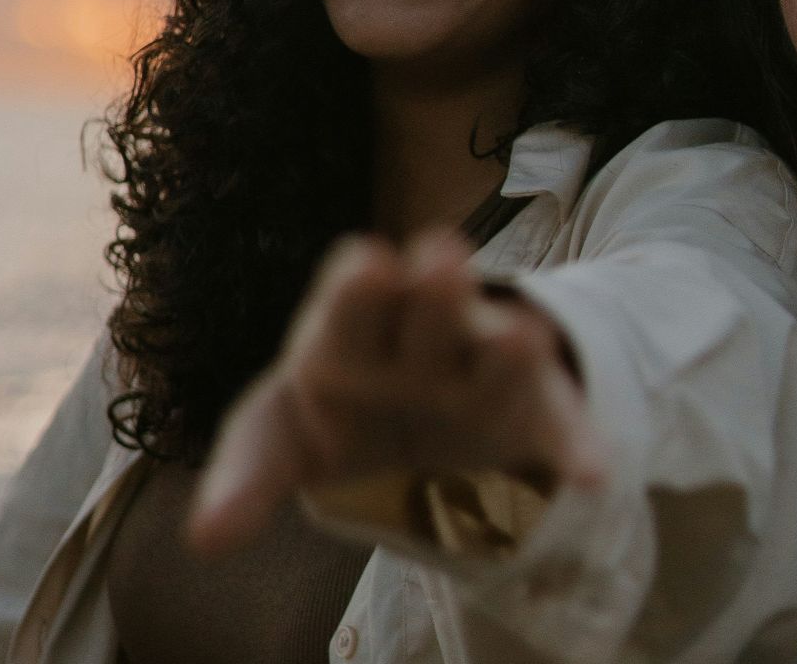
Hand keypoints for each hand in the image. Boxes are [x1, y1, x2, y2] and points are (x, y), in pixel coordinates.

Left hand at [187, 231, 602, 555]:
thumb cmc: (338, 410)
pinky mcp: (534, 416)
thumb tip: (204, 542)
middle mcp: (422, 340)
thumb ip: (245, 478)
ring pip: (497, 355)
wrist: (420, 423)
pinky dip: (577, 448)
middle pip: (429, 312)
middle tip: (440, 256)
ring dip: (506, 346)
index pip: (350, 303)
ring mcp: (481, 376)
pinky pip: (560, 430)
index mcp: (349, 333)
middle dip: (434, 288)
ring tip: (518, 335)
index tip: (368, 262)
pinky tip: (592, 471)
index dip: (359, 289)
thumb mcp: (279, 436)